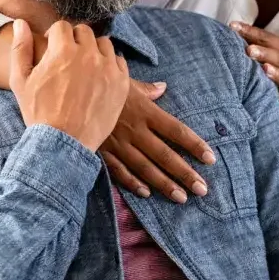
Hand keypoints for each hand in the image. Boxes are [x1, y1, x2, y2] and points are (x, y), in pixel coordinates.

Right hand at [9, 19, 128, 151]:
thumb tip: (20, 23)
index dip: (54, 36)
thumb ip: (20, 48)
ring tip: (85, 66)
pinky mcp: (122, 83)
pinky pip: (119, 61)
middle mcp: (88, 54)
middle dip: (74, 40)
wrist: (63, 142)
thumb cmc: (38, 112)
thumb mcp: (20, 80)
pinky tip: (99, 77)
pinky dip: (109, 65)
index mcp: (62, 50)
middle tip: (68, 58)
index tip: (52, 48)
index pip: (62, 26)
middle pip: (84, 32)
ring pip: (104, 44)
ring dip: (94, 50)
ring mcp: (107, 68)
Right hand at [100, 81, 216, 203]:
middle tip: (202, 189)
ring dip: (164, 184)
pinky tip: (147, 193)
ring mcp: (118, 143)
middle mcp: (135, 130)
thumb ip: (146, 89)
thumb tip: (162, 88)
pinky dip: (133, 183)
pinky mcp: (102, 152)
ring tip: (181, 198)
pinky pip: (120, 171)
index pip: (176, 130)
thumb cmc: (99, 83)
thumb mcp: (125, 82)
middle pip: (165, 155)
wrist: (68, 93)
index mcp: (145, 111)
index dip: (194, 145)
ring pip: (145, 168)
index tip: (210, 158)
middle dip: (185, 173)